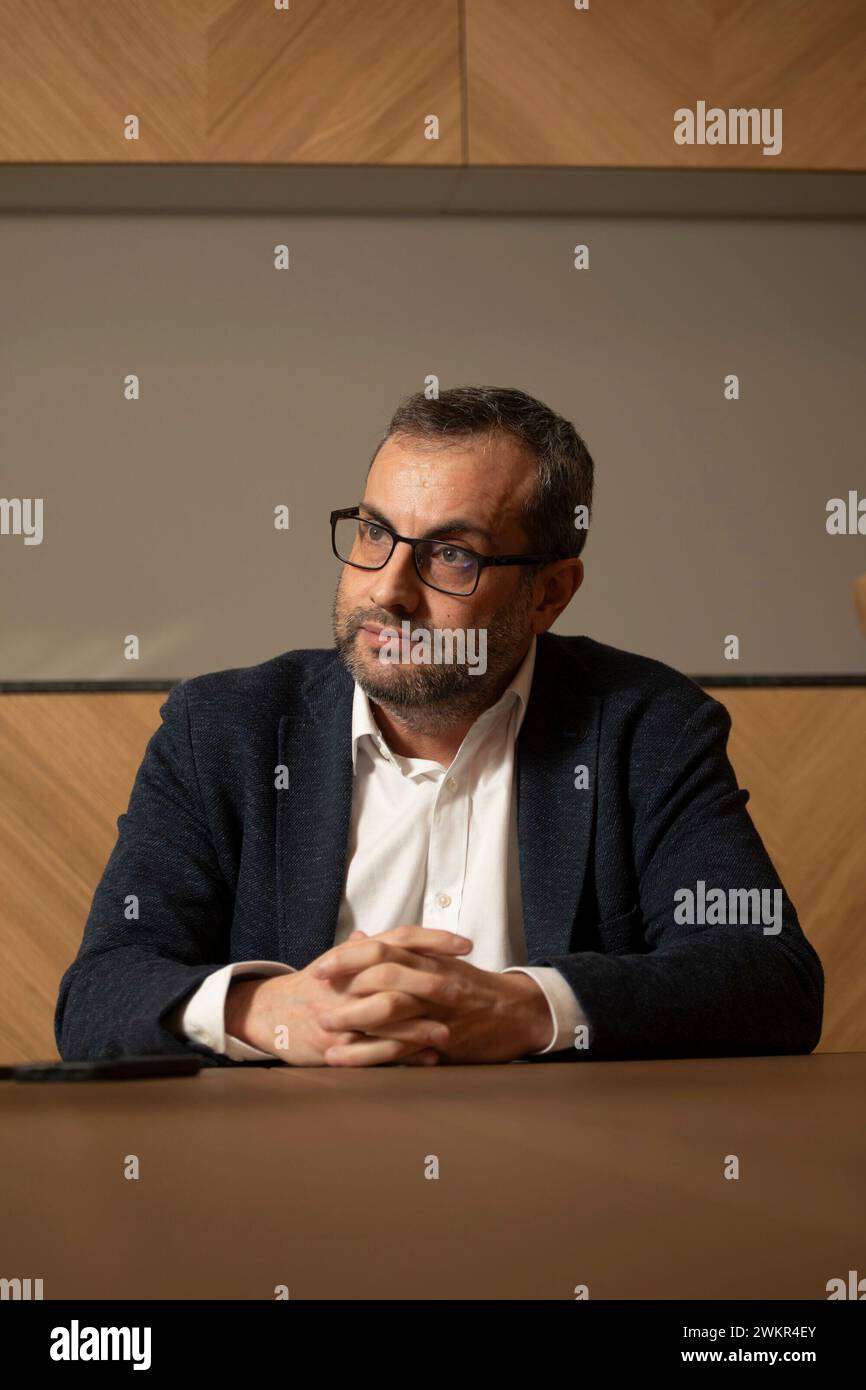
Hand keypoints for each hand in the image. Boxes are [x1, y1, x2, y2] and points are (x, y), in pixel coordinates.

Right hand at [223, 926, 473, 1065]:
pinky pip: (375, 1050)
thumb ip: (362, 950)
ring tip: (450, 1032)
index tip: (464, 945)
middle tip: (464, 990)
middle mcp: (349, 980)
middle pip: (397, 975)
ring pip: (388, 1016)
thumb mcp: (335, 962)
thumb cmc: (311, 987)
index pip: (400, 938)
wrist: (268, 1013)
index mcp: (354, 956)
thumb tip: (375, 935)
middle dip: (433, 984)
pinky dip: (404, 1054)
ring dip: (422, 1026)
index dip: (434, 939)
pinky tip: (427, 1057)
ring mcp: (342, 1013)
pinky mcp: (336, 1044)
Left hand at [315, 925, 552, 1063]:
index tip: (320, 968)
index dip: (349, 957)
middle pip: (383, 974)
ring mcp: (439, 1010)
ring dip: (352, 1020)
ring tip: (323, 1032)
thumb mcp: (437, 960)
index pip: (383, 948)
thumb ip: (397, 950)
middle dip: (344, 987)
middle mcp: (433, 979)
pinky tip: (345, 1059)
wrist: (517, 1013)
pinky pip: (402, 1047)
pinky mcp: (442, 1041)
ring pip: (391, 1010)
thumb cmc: (471, 986)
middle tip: (315, 999)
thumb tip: (359, 936)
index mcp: (428, 958)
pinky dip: (370, 1054)